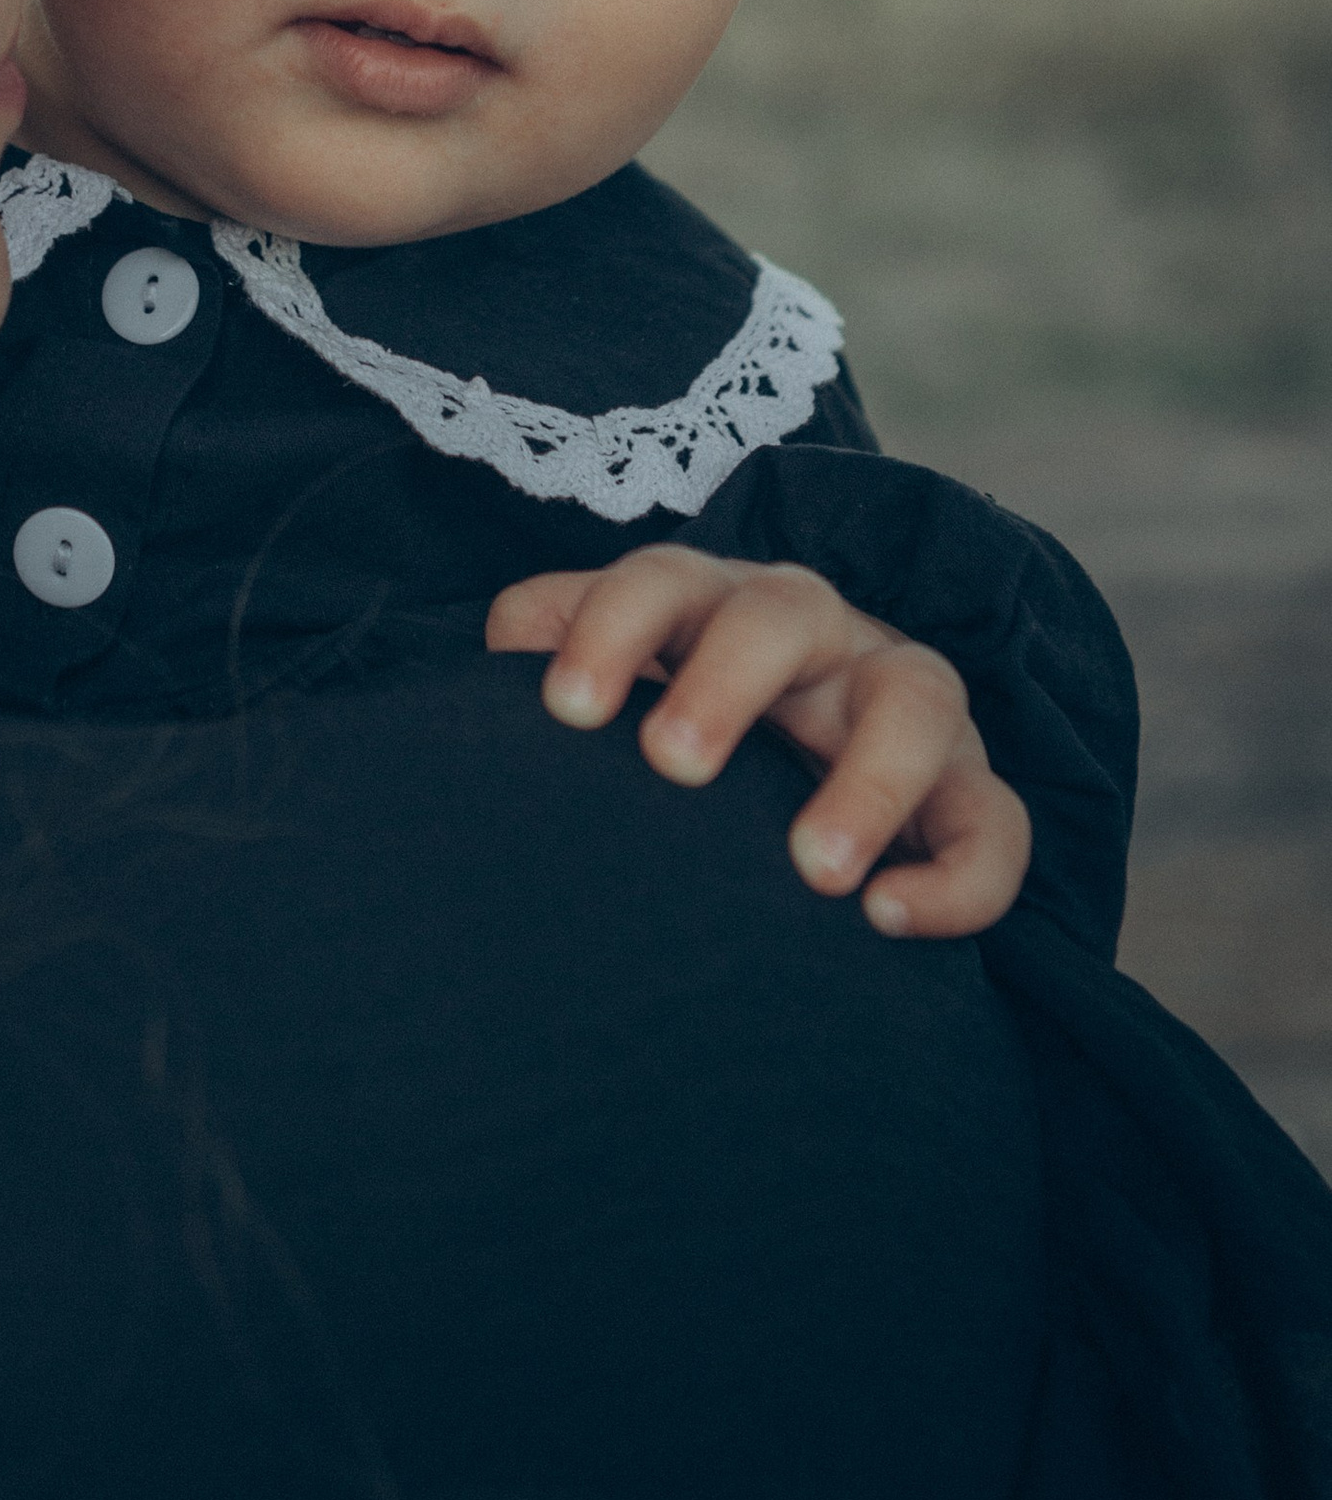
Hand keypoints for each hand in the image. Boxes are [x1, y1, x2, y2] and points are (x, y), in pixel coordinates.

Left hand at [485, 548, 1031, 938]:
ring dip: (871, 779)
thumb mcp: (618, 678)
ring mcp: (902, 703)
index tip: (564, 709)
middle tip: (672, 764)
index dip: (614, 626)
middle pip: (784, 613)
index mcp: (715, 604)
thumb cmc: (675, 723)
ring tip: (815, 872)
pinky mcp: (966, 790)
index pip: (665, 581)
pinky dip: (961, 874)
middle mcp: (817, 633)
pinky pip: (995, 822)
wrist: (784, 780)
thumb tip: (504, 648)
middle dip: (728, 680)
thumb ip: (556, 647)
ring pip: (919, 696)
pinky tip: (889, 918)